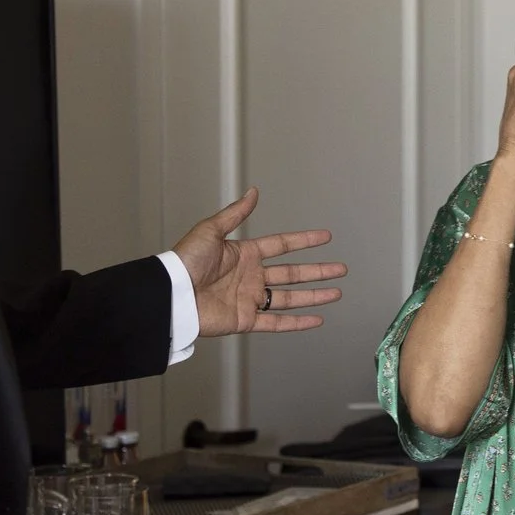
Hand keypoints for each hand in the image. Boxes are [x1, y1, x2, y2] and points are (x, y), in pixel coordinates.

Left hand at [171, 189, 346, 336]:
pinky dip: (297, 323)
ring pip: (290, 298)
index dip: (303, 241)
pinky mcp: (246, 320)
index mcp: (245, 254)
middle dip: (318, 271)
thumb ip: (236, 214)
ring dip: (314, 295)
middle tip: (340, 269)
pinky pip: (276, 322)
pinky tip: (316, 319)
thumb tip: (253, 192)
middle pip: (293, 273)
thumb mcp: (211, 230)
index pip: (282, 245)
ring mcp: (250, 299)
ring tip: (336, 293)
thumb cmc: (186, 261)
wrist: (173, 294)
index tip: (325, 237)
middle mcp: (251, 276)